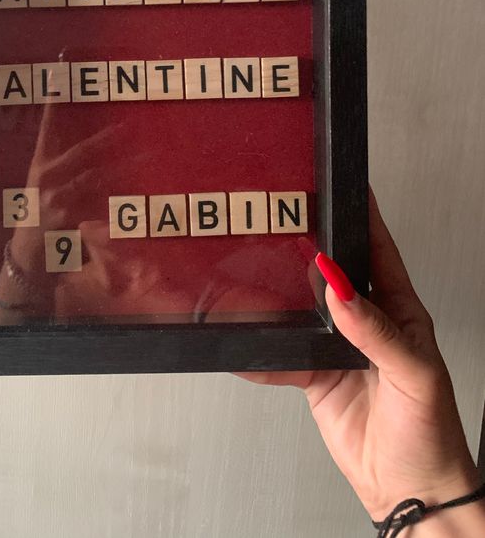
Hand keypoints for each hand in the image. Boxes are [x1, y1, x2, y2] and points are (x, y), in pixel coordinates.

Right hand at [237, 189, 483, 531]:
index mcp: (399, 311)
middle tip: (283, 222)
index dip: (362, 217)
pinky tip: (246, 341)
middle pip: (331, 273)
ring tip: (252, 276)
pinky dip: (260, 350)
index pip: (378, 251)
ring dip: (278, 297)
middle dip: (308, 247)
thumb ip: (375, 330)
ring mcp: (337, 348)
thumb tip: (339, 289)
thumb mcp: (415, 375)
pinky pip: (281, 355)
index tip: (342, 186)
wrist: (409, 492)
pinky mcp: (315, 376)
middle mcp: (366, 323)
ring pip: (300, 309)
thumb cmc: (432, 435)